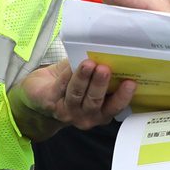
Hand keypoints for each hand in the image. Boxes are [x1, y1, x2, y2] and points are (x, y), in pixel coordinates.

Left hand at [18, 58, 136, 130]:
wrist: (39, 93)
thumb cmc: (70, 84)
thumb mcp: (89, 81)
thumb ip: (100, 73)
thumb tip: (111, 53)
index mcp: (101, 112)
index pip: (114, 107)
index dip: (123, 96)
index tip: (131, 82)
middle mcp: (86, 116)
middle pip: (95, 101)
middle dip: (100, 85)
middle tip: (104, 69)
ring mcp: (67, 112)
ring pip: (77, 95)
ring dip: (83, 78)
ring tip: (88, 63)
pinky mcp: (49, 103)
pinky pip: (60, 87)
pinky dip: (67, 74)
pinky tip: (72, 64)